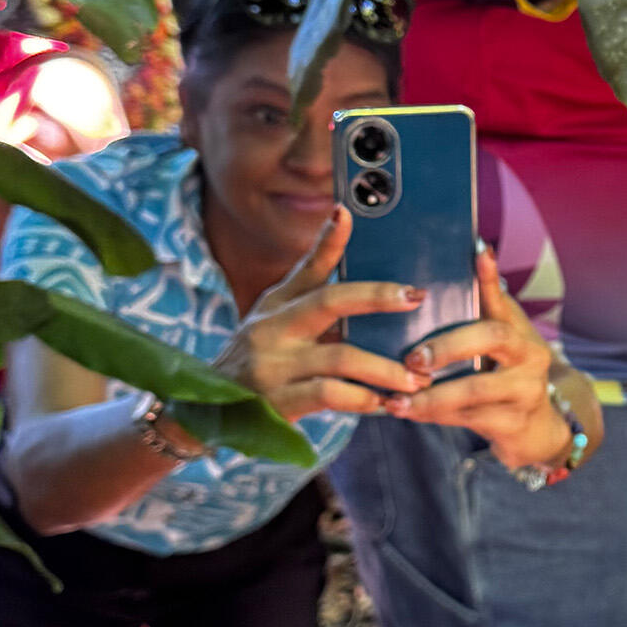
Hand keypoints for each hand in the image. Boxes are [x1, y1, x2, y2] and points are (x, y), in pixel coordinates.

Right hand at [211, 207, 431, 421]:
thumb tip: (372, 287)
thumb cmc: (261, 364)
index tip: (346, 212)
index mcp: (278, 304)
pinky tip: (382, 404)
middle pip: (330, 300)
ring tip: (417, 381)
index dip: (327, 239)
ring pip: (340, 356)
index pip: (307, 267)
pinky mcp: (275, 400)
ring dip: (385, 369)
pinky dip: (361, 399)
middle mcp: (272, 327)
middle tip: (417, 298)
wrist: (209, 415)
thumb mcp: (278, 327)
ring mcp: (273, 363)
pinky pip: (328, 394)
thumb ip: (316, 306)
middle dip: (377, 297)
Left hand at [394, 245, 598, 471]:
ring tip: (397, 399)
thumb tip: (461, 265)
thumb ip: (478, 317)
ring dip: (432, 394)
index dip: (490, 277)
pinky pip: (469, 419)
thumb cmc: (504, 378)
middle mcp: (530, 355)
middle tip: (413, 359)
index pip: (503, 297)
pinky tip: (408, 412)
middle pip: (492, 337)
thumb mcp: (498, 349)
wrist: (535, 430)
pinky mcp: (514, 423)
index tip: (477, 254)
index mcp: (520, 330)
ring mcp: (526, 390)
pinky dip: (434, 416)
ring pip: (476, 388)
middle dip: (448, 345)